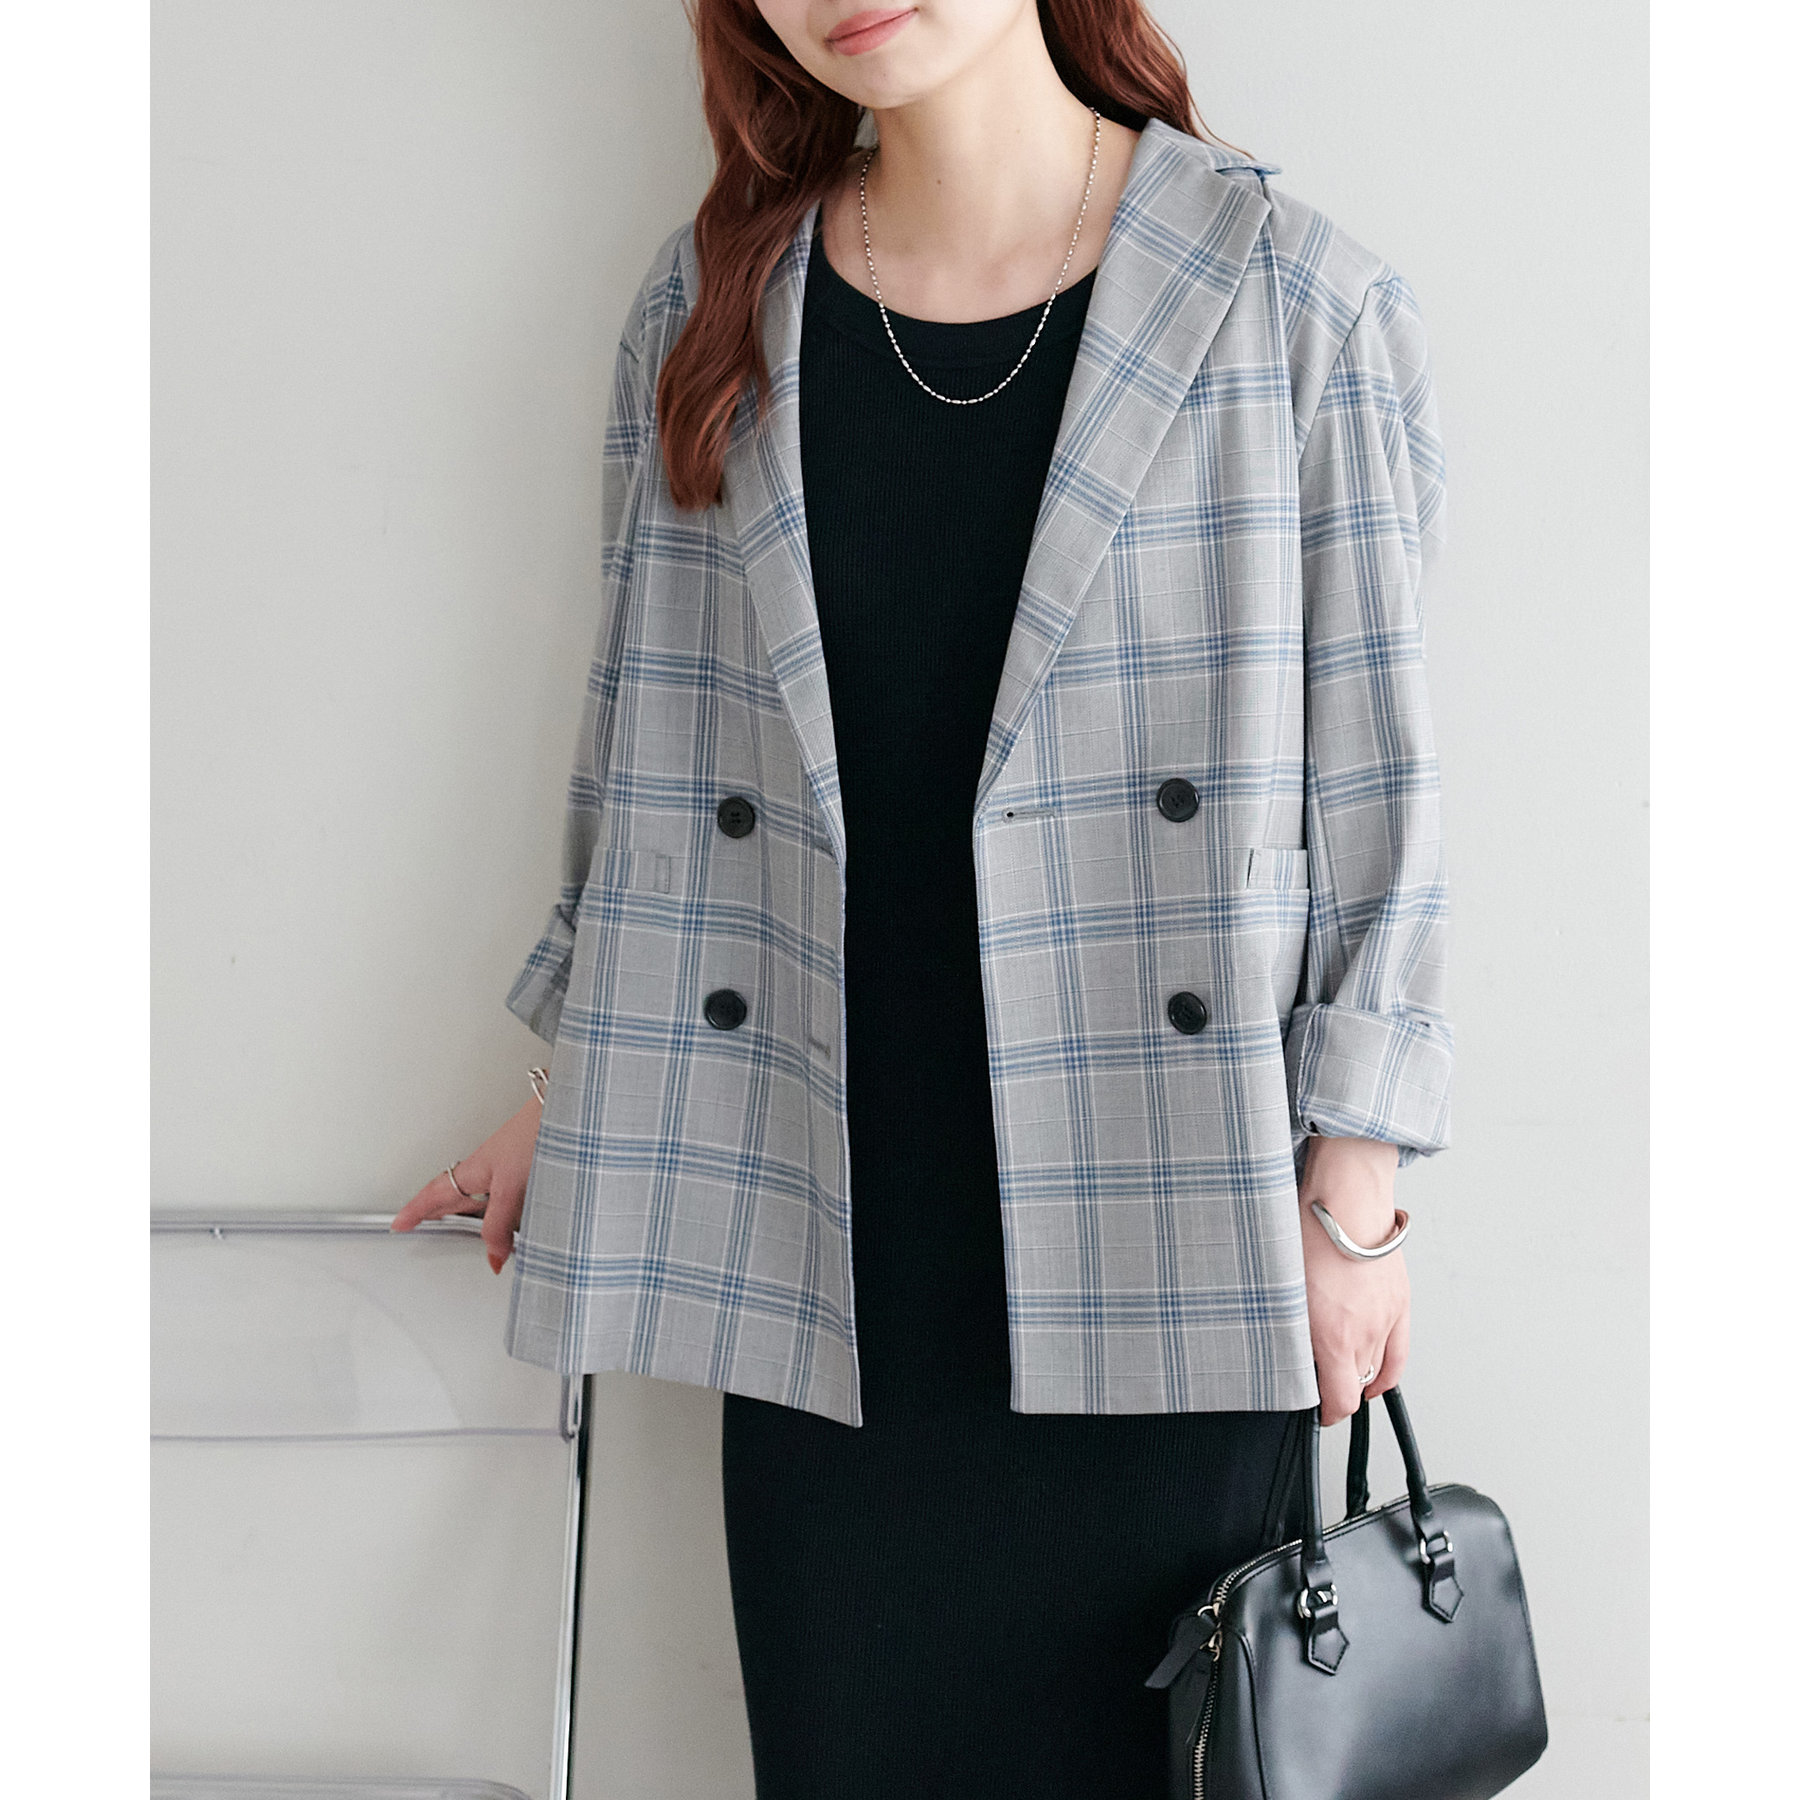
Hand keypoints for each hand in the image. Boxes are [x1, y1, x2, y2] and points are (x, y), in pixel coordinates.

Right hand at [391, 1095, 543, 1274]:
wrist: (569, 1111)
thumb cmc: (536, 1134)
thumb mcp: (510, 1188)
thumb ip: (499, 1225)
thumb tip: (493, 1256)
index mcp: (473, 1172)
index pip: (435, 1195)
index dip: (415, 1211)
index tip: (399, 1224)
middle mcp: (487, 1169)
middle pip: (453, 1194)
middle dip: (435, 1210)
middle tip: (418, 1223)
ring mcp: (507, 1166)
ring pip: (480, 1194)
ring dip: (469, 1211)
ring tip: (463, 1228)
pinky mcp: (528, 1165)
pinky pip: (505, 1194)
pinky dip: (501, 1209)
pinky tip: (515, 1216)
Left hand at [1297, 1134, 1408, 1426]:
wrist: (1344, 1199)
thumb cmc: (1308, 1233)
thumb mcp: (1283, 1288)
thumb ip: (1290, 1327)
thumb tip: (1285, 1349)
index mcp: (1332, 1335)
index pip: (1339, 1401)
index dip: (1326, 1415)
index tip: (1315, 1414)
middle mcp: (1364, 1334)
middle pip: (1357, 1387)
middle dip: (1338, 1395)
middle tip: (1321, 1392)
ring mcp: (1386, 1319)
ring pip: (1378, 1371)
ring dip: (1360, 1379)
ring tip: (1343, 1379)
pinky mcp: (1400, 1303)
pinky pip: (1399, 1353)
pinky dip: (1388, 1370)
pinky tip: (1378, 1375)